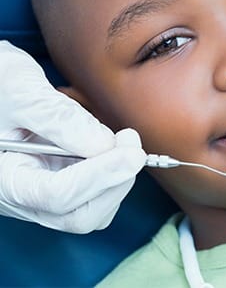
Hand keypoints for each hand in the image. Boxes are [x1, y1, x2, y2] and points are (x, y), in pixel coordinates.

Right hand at [0, 41, 146, 232]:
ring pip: (93, 210)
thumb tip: (105, 145)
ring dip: (118, 179)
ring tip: (120, 141)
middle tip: (132, 145)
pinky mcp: (62, 183)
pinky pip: (97, 195)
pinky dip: (114, 174)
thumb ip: (60, 119)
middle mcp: (23, 196)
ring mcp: (44, 193)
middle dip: (115, 182)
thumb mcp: (23, 91)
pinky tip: (112, 147)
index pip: (57, 194)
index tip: (132, 151)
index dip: (101, 175)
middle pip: (79, 215)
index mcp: (5, 178)